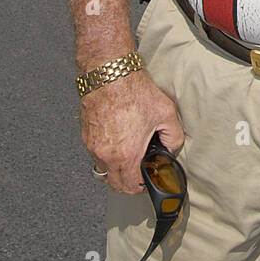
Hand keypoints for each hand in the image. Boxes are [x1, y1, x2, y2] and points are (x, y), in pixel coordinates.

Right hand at [82, 68, 184, 194]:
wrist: (109, 73)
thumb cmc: (134, 91)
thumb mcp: (166, 113)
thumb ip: (174, 136)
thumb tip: (171, 148)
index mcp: (126, 154)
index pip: (130, 187)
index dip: (141, 187)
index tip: (147, 179)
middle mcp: (105, 154)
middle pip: (114, 184)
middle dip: (128, 182)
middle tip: (139, 171)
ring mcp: (92, 146)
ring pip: (103, 169)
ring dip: (115, 168)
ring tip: (129, 153)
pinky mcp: (85, 135)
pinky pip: (95, 154)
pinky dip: (106, 153)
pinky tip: (118, 138)